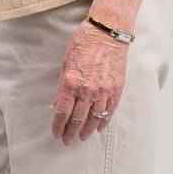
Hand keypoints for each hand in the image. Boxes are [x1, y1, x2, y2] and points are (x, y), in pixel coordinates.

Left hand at [50, 18, 128, 143]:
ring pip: (94, 118)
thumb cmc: (83, 43)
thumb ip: (62, 85)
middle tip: (67, 141)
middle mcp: (87, 90)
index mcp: (71, 83)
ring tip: (82, 137)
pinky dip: (103, 121)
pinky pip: (109, 111)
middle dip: (71, 132)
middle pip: (77, 119)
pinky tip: (99, 128)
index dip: (58, 126)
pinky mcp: (116, 89)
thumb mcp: (65, 63)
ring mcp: (103, 91)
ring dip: (87, 130)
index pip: (62, 112)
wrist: (107, 32)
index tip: (56, 133)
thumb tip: (57, 103)